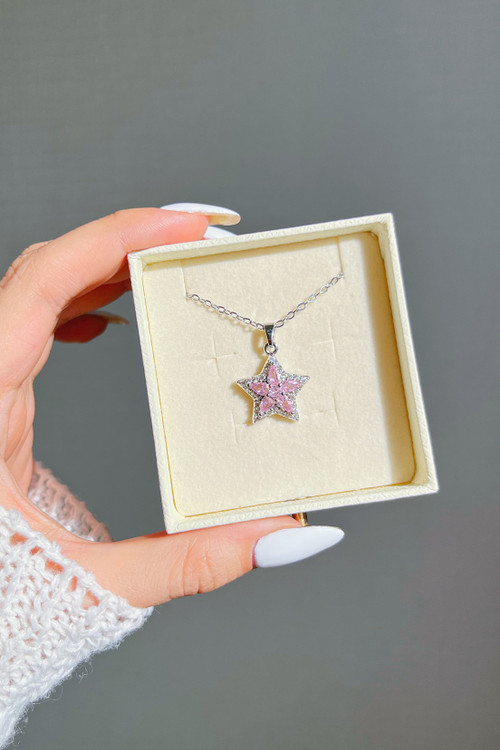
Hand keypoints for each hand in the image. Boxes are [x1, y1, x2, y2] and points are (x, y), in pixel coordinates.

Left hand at [0, 207, 300, 607]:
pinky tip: (111, 316)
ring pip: (39, 291)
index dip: (114, 238)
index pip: (41, 285)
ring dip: (107, 266)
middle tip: (202, 238)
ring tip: (172, 263)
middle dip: (126, 240)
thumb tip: (279, 536)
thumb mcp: (83, 585)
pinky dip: (78, 301)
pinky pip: (32, 322)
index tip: (188, 223)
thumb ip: (182, 565)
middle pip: (45, 272)